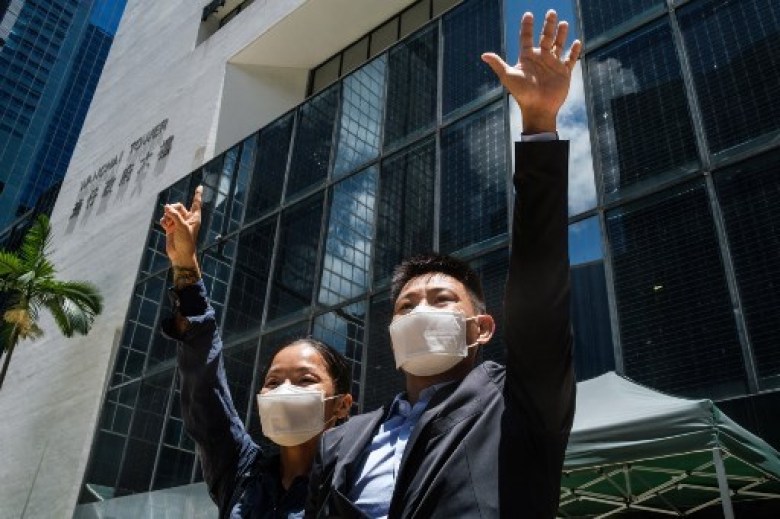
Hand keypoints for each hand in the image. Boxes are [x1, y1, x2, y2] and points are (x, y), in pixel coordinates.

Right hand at [160, 186, 202, 285]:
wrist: (180, 254)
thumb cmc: (186, 241)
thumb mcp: (181, 226)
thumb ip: (174, 215)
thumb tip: (166, 207)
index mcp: (194, 217)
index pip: (196, 203)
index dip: (198, 194)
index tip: (200, 186)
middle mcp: (187, 219)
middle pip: (178, 206)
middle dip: (172, 208)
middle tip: (169, 213)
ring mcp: (178, 223)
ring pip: (170, 212)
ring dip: (167, 216)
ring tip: (168, 224)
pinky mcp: (171, 228)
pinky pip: (165, 219)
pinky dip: (164, 221)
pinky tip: (165, 226)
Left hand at [481, 10, 581, 133]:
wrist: (538, 109)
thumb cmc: (522, 93)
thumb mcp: (508, 76)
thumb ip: (498, 64)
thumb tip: (483, 55)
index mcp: (527, 58)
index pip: (526, 38)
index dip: (527, 26)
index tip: (528, 14)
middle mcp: (540, 59)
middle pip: (545, 37)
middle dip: (548, 25)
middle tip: (551, 11)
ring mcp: (552, 65)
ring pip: (558, 45)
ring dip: (561, 34)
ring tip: (562, 22)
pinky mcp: (563, 72)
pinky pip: (570, 59)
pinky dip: (574, 51)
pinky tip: (577, 42)